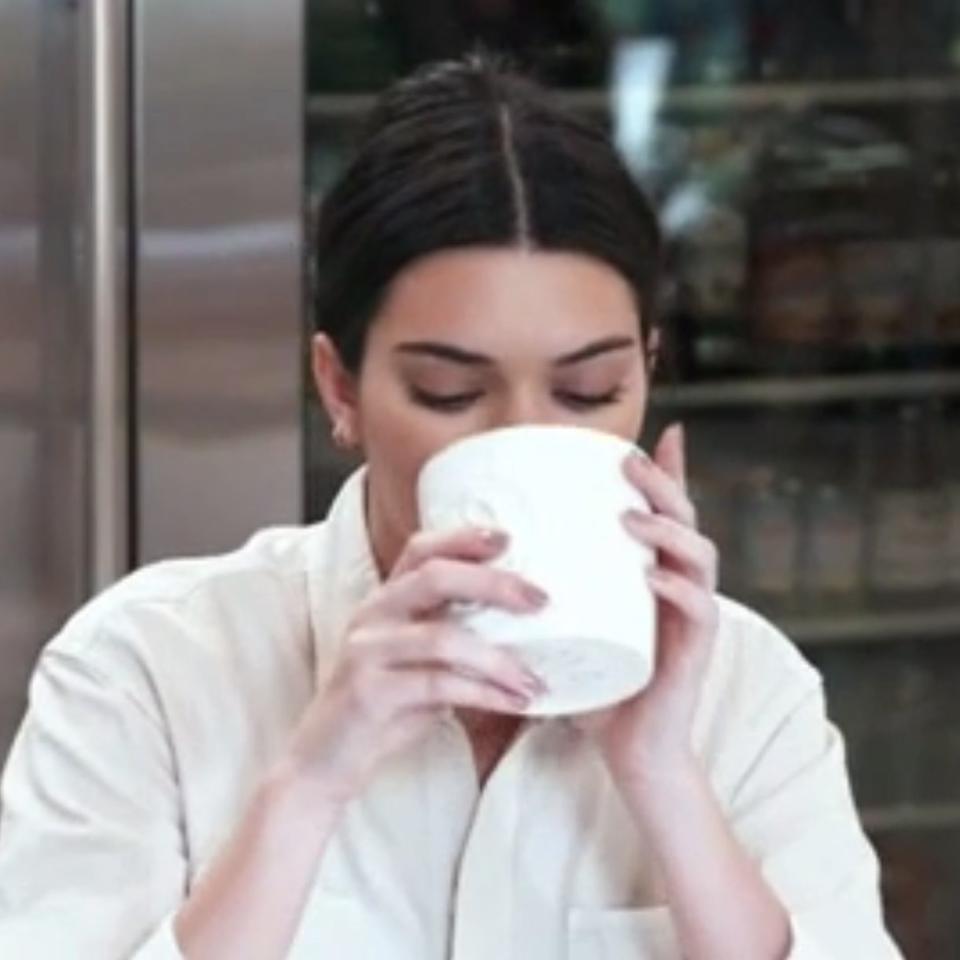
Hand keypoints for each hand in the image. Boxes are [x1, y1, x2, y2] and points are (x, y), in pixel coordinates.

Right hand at [283, 526, 547, 804]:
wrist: (323, 763)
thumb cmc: (384, 710)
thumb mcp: (419, 664)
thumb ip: (453, 636)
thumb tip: (523, 626)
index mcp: (385, 601)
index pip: (420, 550)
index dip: (463, 538)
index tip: (508, 538)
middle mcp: (372, 615)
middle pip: (435, 578)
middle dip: (494, 584)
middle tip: (541, 600)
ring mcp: (367, 651)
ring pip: (443, 637)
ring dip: (498, 659)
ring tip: (533, 680)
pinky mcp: (369, 692)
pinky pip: (439, 685)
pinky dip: (484, 693)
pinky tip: (512, 703)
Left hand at [576, 423, 719, 790]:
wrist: (632, 751)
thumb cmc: (598, 684)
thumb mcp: (573, 625)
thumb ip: (553, 593)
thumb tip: (496, 560)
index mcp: (657, 574)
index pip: (668, 513)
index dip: (671, 472)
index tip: (662, 431)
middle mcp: (681, 587)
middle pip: (686, 520)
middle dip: (663, 484)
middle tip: (628, 461)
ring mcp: (693, 618)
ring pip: (700, 557)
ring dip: (667, 532)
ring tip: (628, 519)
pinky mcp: (695, 653)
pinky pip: (698, 612)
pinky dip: (678, 592)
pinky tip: (652, 579)